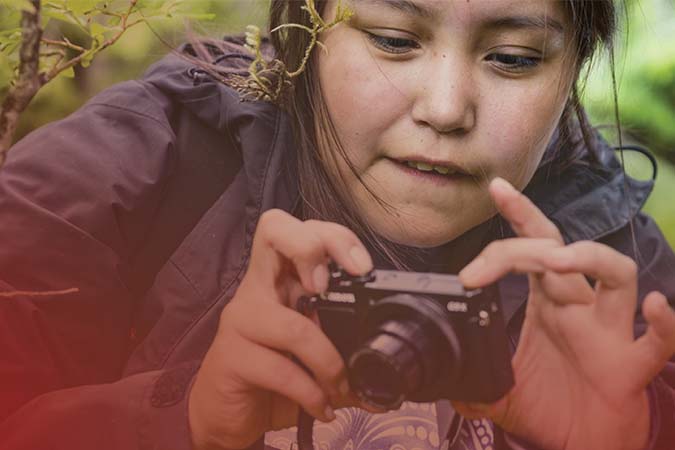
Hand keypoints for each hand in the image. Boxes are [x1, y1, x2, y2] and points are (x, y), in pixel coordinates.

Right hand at [187, 209, 376, 449]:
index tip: (361, 268)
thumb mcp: (310, 350)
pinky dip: (312, 394)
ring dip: (329, 363)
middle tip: (329, 287)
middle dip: (311, 246)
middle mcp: (258, 288)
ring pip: (294, 324)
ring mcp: (241, 319)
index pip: (299, 227)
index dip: (332, 236)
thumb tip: (387, 356)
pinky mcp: (230, 357)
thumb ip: (341, 341)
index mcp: (281, 278)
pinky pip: (282, 371)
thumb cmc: (271, 375)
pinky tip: (321, 408)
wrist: (226, 413)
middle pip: (275, 229)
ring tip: (341, 388)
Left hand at [455, 178, 674, 449]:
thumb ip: (473, 382)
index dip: (516, 216)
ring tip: (556, 261)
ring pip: (617, 275)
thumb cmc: (554, 406)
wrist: (588, 445)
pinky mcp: (632, 366)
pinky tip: (655, 307)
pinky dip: (663, 324)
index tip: (493, 190)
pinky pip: (656, 341)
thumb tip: (439, 383)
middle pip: (562, 252)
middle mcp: (578, 307)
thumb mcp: (502, 393)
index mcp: (547, 304)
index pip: (530, 247)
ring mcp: (608, 332)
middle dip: (529, 241)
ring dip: (590, 259)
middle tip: (485, 265)